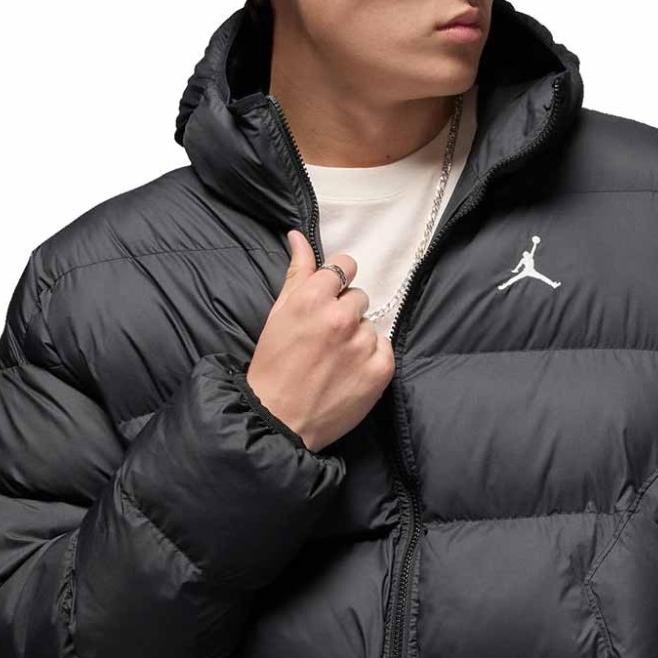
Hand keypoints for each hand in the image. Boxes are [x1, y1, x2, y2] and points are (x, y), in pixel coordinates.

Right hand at [245, 230, 395, 451]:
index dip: (337, 280)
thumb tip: (299, 237)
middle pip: (358, 296)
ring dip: (357, 337)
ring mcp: (363, 344)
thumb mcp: (278, 315)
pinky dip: (371, 358)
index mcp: (312, 299)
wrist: (278, 420)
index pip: (345, 265)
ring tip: (335, 360)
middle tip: (326, 338)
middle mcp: (340, 317)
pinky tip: (349, 372)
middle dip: (345, 312)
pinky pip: (384, 348)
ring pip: (370, 325)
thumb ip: (296, 273)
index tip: (330, 297)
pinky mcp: (380, 369)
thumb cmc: (273, 367)